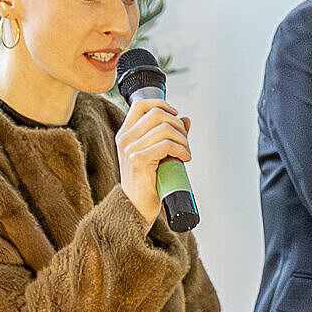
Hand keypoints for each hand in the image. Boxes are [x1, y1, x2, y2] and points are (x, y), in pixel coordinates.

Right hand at [116, 95, 189, 225]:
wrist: (136, 207)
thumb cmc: (148, 182)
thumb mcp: (157, 154)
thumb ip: (169, 135)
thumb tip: (186, 119)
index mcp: (126, 134)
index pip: (141, 104)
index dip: (163, 105)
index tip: (176, 116)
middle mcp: (125, 138)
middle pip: (157, 113)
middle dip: (178, 125)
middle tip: (185, 142)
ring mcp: (130, 148)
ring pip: (165, 128)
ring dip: (183, 139)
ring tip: (186, 153)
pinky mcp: (139, 159)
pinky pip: (167, 145)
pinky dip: (182, 150)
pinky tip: (185, 158)